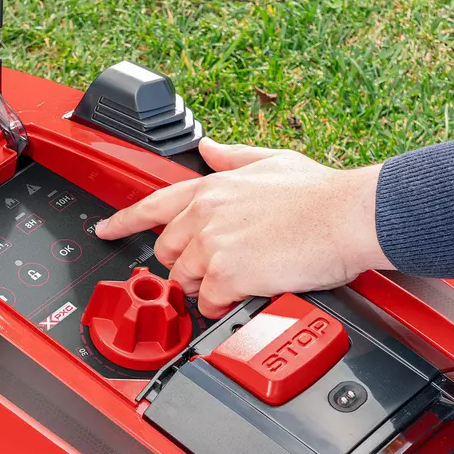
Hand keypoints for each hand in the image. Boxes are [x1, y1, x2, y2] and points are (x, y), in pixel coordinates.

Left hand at [95, 139, 392, 317]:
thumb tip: (208, 149)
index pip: (152, 204)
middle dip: (185, 263)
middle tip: (216, 267)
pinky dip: (223, 305)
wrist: (347, 216)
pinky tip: (245, 294)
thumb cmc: (319, 193)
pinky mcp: (227, 274)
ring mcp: (212, 244)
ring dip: (206, 286)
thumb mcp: (272, 160)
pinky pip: (209, 302)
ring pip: (185, 280)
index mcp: (211, 188)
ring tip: (241, 278)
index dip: (123, 220)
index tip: (106, 229)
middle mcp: (204, 214)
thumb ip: (232, 157)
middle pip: (167, 251)